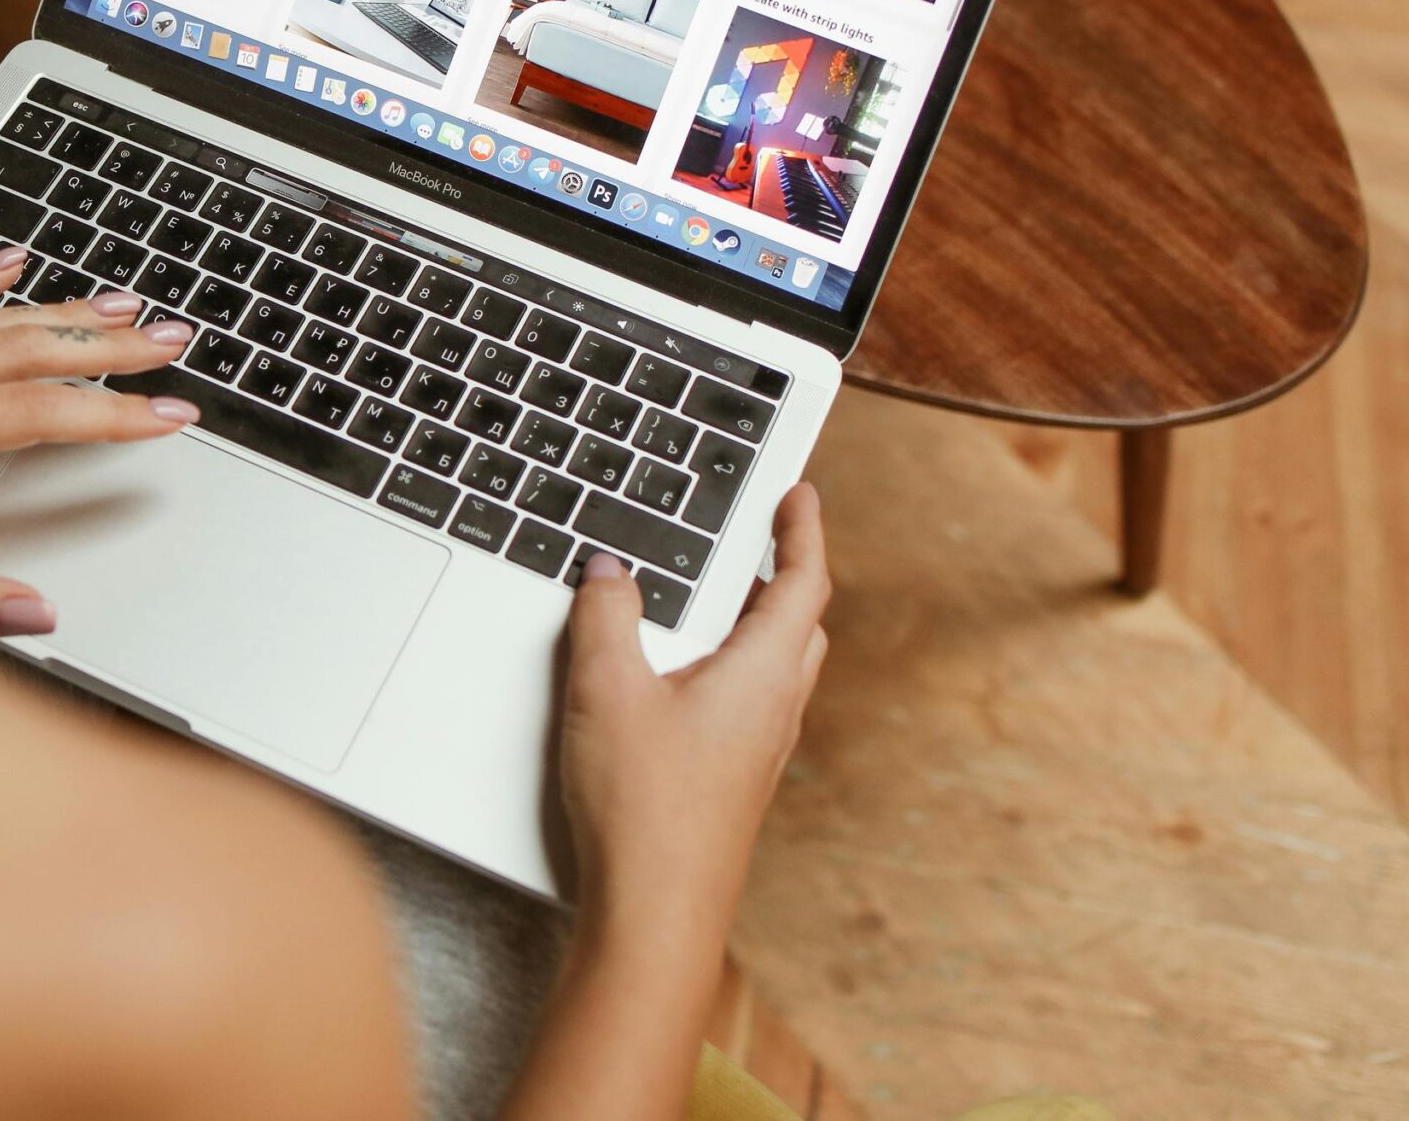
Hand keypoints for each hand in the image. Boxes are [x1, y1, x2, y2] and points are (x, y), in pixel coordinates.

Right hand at [557, 483, 830, 922]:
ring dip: (758, 621)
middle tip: (761, 537)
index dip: (802, 530)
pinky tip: (680, 675)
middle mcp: (775, 711)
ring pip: (776, 666)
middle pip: (798, 624)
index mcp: (762, 675)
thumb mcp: (607, 690)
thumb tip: (607, 571)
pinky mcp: (733, 780)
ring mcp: (758, 751)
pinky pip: (749, 702)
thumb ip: (606, 617)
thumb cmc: (644, 808)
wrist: (655, 914)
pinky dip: (731, 666)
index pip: (803, 582)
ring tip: (717, 595)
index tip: (799, 494)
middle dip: (783, 574)